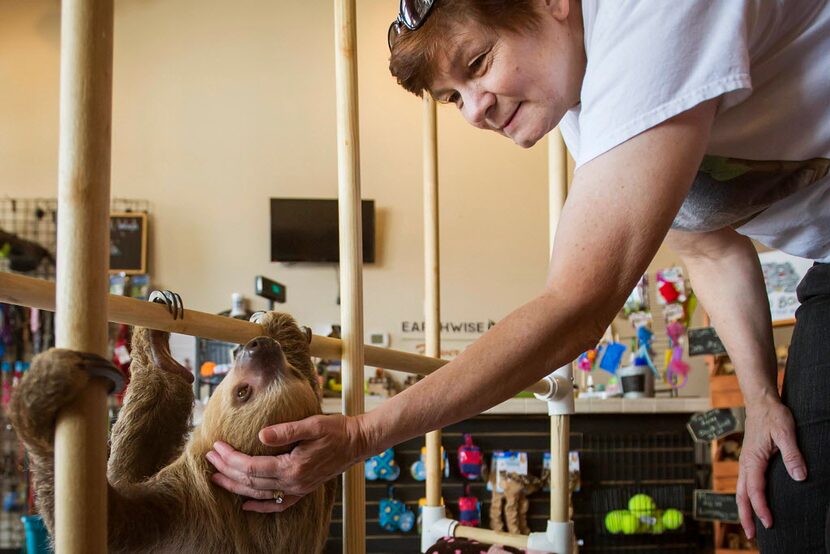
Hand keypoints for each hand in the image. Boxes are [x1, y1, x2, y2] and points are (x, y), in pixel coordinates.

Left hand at [206, 413, 371, 512]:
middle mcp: (293, 483)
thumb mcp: (312, 424)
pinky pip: (277, 504)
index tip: (216, 446)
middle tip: (209, 458)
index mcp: (292, 467)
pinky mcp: (303, 489)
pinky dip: (260, 506)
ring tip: (217, 476)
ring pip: (259, 494)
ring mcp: (298, 489)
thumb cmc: (336, 430)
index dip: (231, 458)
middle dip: (227, 470)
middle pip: (251, 482)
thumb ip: (286, 431)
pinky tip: (245, 504)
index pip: (252, 467)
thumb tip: (260, 434)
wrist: (358, 442)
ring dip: (236, 486)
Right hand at [736, 396, 805, 538]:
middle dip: (745, 516)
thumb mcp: (786, 432)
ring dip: (744, 509)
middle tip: (751, 536)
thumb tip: (799, 476)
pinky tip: (751, 504)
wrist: (760, 401)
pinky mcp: (749, 460)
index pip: (754, 489)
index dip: (761, 508)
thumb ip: (792, 454)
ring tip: (749, 527)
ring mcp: (745, 462)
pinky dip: (745, 498)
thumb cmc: (773, 415)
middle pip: (741, 495)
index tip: (768, 523)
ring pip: (740, 490)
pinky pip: (743, 484)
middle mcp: (745, 463)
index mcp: (753, 459)